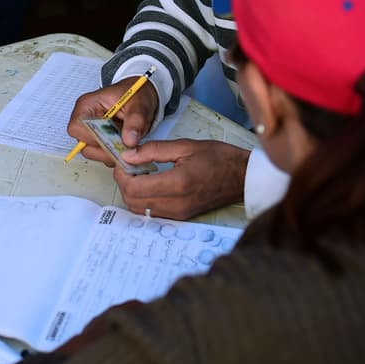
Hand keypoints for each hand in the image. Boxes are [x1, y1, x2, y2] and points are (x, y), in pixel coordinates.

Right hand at [66, 76, 158, 164]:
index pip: (76, 127)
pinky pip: (101, 154)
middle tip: (124, 148)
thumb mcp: (139, 104)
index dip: (92, 138)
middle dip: (105, 149)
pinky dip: (114, 155)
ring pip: (92, 152)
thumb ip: (135, 121)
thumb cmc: (136, 93)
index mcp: (88, 104)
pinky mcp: (99, 139)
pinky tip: (125, 147)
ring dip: (110, 153)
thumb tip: (129, 141)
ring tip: (127, 146)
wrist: (142, 97)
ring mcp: (91, 130)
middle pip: (83, 144)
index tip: (112, 141)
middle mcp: (86, 118)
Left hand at [111, 139, 247, 219]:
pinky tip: (151, 183)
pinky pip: (152, 212)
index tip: (123, 160)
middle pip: (132, 201)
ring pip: (140, 209)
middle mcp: (176, 204)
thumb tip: (127, 155)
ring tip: (140, 173)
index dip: (121, 174)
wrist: (243, 177)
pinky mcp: (181, 217)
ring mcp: (179, 214)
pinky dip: (144, 199)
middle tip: (129, 165)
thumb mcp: (185, 146)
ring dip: (132, 192)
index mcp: (177, 184)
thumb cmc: (218, 158)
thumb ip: (152, 150)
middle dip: (124, 183)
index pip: (134, 187)